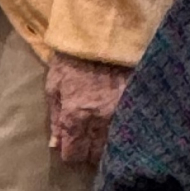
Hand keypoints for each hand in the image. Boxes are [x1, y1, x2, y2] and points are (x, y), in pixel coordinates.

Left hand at [45, 51, 129, 167]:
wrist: (100, 35)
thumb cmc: (72, 59)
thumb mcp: (54, 86)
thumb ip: (55, 117)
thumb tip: (56, 144)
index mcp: (76, 115)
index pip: (74, 153)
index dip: (70, 154)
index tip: (70, 148)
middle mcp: (100, 119)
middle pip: (96, 154)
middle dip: (88, 152)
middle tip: (86, 144)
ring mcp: (121, 112)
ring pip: (115, 145)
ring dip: (107, 146)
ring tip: (103, 139)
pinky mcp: (135, 103)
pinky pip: (129, 128)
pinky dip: (123, 132)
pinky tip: (120, 129)